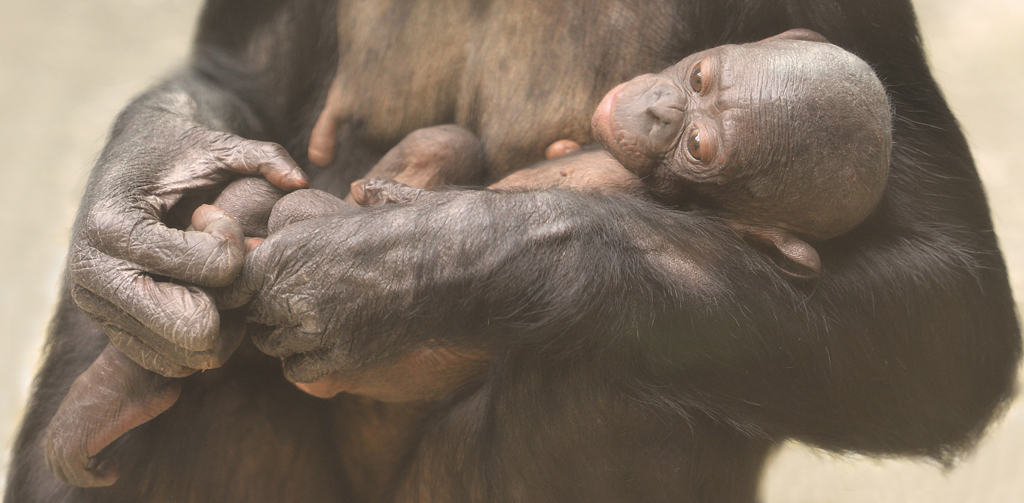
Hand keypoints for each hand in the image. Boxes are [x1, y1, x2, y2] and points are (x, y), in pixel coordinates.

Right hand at [69, 129, 307, 375]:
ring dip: (221, 322)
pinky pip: (174, 364)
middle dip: (228, 298)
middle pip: (196, 329)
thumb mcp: (215, 145)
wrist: (127, 166)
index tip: (215, 213)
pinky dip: (202, 339)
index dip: (233, 243)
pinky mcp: (112, 331)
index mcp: (112, 227)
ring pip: (189, 355)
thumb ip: (262, 157)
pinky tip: (203, 297)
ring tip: (214, 278)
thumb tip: (300, 182)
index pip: (213, 267)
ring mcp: (98, 310)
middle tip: (226, 263)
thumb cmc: (175, 153)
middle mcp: (92, 275)